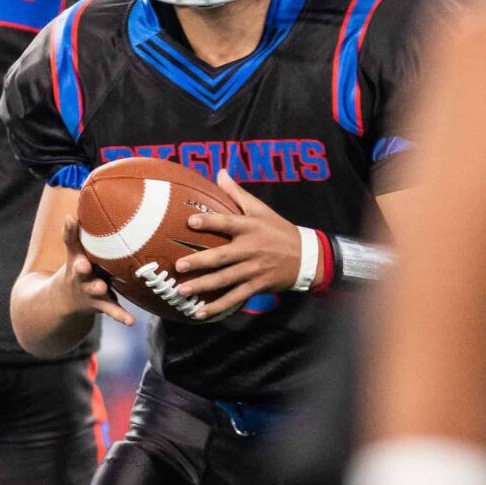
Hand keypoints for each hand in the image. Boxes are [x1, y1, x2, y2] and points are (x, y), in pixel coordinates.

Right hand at [59, 214, 135, 326]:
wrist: (63, 300)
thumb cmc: (77, 267)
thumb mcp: (73, 250)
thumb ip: (75, 231)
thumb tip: (78, 203)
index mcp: (76, 258)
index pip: (71, 242)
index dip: (70, 231)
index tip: (71, 219)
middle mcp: (81, 276)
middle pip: (80, 271)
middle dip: (81, 268)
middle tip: (84, 265)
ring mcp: (90, 291)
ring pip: (95, 291)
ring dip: (98, 290)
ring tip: (101, 288)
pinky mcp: (101, 305)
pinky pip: (112, 311)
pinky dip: (121, 316)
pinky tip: (131, 322)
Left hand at [174, 171, 301, 317]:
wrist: (306, 257)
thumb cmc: (279, 230)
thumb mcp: (261, 209)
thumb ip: (238, 193)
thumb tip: (220, 172)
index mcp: (250, 228)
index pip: (228, 223)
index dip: (210, 222)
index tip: (190, 221)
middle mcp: (250, 249)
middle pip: (222, 257)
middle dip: (200, 262)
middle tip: (179, 265)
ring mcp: (253, 270)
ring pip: (225, 280)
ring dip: (203, 287)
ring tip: (182, 291)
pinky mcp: (256, 286)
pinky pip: (235, 298)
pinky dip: (217, 307)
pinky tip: (199, 312)